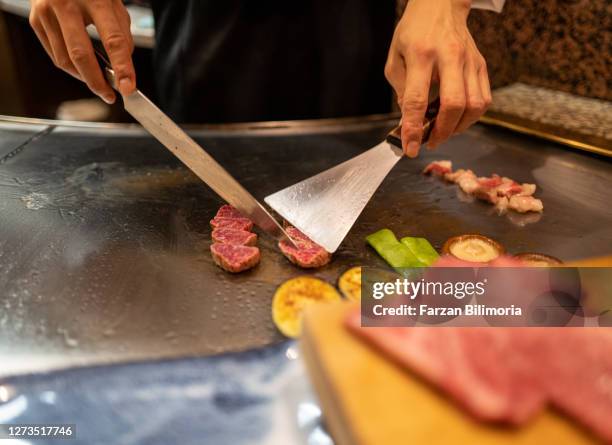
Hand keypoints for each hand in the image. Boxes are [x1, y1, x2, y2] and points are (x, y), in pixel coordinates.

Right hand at [29, 0, 135, 103]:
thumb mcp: (114, 3)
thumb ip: (122, 33)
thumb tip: (123, 66)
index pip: (113, 40)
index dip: (123, 68)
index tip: (128, 88)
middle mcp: (66, 4)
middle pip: (81, 55)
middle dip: (97, 82)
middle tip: (110, 96)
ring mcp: (46, 12)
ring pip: (64, 59)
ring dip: (84, 77)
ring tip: (99, 83)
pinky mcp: (35, 20)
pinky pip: (55, 54)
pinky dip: (71, 68)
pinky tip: (83, 70)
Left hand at [385, 0, 491, 156]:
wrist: (440, 6)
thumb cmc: (413, 34)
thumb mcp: (395, 58)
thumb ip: (400, 89)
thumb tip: (411, 119)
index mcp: (421, 55)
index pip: (417, 99)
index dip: (413, 128)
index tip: (410, 148)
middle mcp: (449, 57)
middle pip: (453, 104)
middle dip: (442, 131)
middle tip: (430, 142)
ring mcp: (469, 61)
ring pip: (474, 105)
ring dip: (458, 127)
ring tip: (443, 132)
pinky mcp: (481, 65)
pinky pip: (483, 99)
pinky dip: (471, 117)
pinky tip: (457, 119)